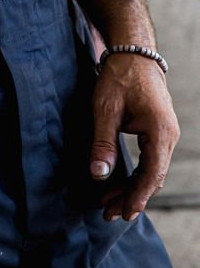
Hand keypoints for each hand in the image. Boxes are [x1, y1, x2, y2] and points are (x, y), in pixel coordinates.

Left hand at [89, 53, 179, 220]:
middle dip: (131, 196)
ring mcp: (165, 134)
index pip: (152, 173)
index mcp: (160, 130)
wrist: (133, 53)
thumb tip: (99, 175)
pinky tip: (119, 184)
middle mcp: (168, 135)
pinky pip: (150, 160)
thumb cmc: (120, 76)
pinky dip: (135, 174)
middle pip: (153, 177)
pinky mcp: (158, 132)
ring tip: (108, 204)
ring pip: (151, 171)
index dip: (138, 196)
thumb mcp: (105, 108)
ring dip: (131, 187)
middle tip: (107, 213)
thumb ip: (104, 142)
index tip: (125, 214)